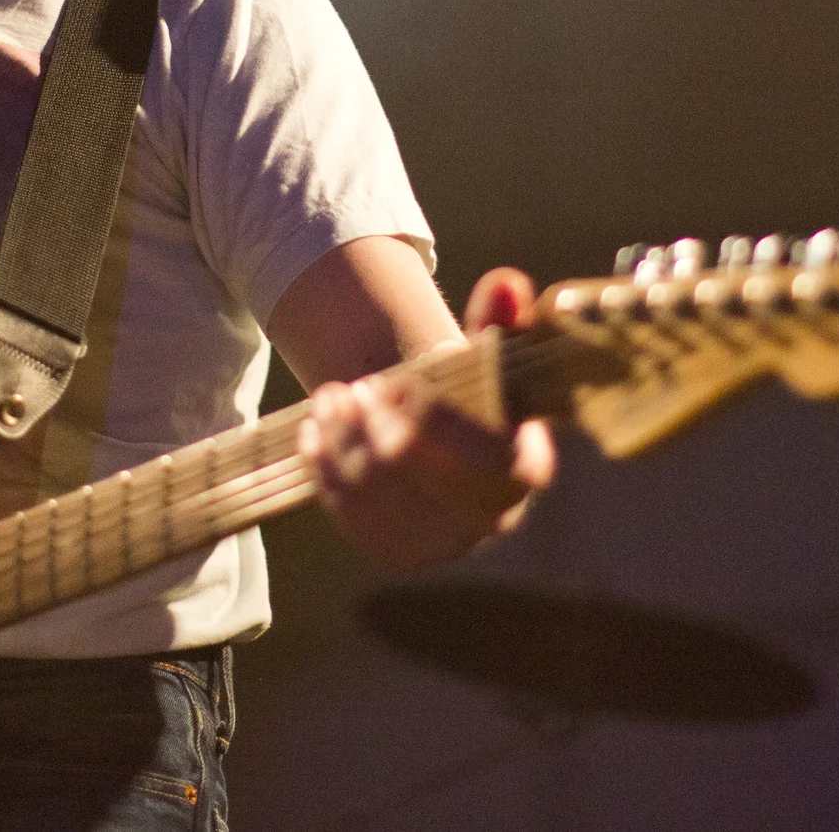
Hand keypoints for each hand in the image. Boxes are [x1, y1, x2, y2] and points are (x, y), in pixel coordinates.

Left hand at [299, 267, 557, 572]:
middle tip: (351, 388)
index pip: (490, 463)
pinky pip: (352, 519)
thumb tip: (505, 285)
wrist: (438, 440)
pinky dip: (327, 472)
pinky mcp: (398, 553)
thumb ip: (500, 318)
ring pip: (378, 497)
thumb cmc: (470, 390)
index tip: (399, 385)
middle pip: (423, 482)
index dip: (438, 426)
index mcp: (525, 470)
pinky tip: (313, 434)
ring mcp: (442, 544)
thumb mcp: (487, 351)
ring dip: (343, 442)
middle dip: (376, 428)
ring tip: (328, 399)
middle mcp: (490, 520)